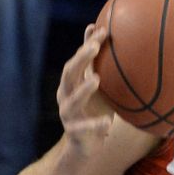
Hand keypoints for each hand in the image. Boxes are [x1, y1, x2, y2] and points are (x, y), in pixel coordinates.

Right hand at [57, 24, 114, 155]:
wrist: (86, 145)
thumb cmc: (94, 110)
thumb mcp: (96, 86)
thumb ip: (96, 65)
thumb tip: (101, 33)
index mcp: (71, 83)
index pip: (77, 59)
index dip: (87, 44)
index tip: (101, 29)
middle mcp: (65, 96)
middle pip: (69, 74)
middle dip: (81, 59)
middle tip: (95, 47)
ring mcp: (68, 115)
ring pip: (71, 101)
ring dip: (83, 89)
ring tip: (96, 79)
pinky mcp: (74, 133)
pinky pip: (84, 128)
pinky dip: (95, 124)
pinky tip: (108, 122)